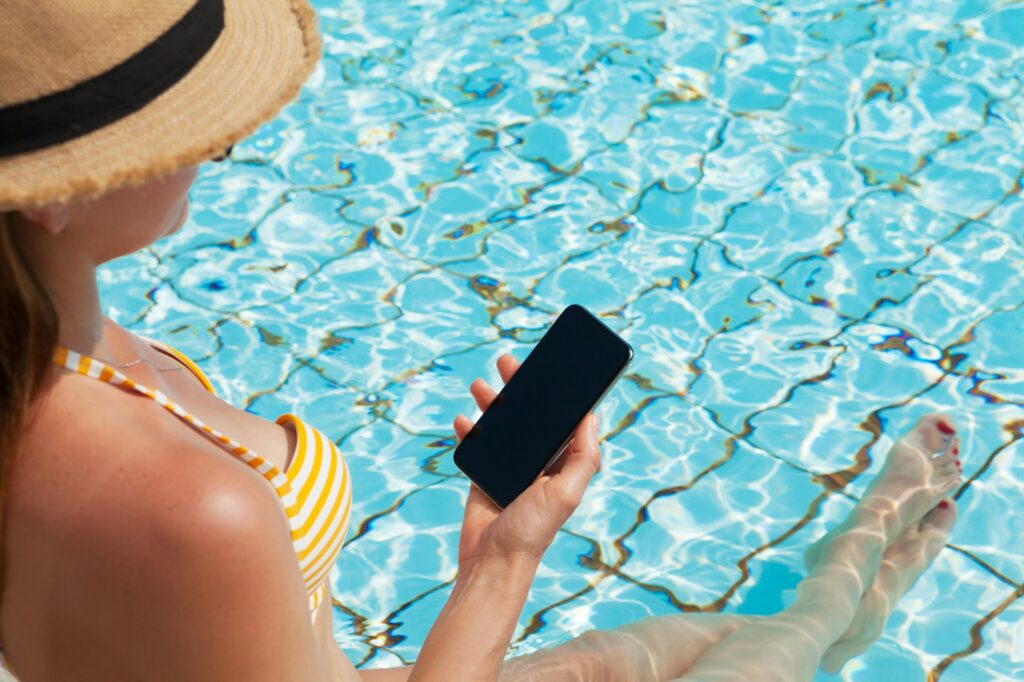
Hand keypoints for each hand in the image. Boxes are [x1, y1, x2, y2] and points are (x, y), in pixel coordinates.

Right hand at [452, 353, 601, 572]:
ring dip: (490, 402)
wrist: (491, 561)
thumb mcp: (565, 493)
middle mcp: (537, 460)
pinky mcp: (483, 472)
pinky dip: (468, 429)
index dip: (558, 392)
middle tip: (507, 362)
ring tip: (480, 386)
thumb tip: (592, 417)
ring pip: (500, 423)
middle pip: (529, 413)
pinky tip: (463, 420)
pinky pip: (475, 442)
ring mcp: (508, 465)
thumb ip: (583, 457)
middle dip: (519, 387)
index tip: (551, 363)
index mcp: (561, 462)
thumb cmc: (532, 531)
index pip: (562, 418)